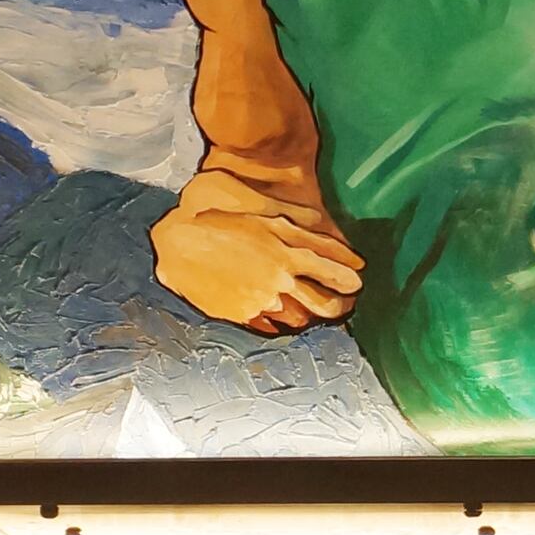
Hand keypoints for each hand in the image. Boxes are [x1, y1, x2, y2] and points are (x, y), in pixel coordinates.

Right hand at [152, 200, 365, 333]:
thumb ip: (296, 220)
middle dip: (340, 305)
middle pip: (323, 303)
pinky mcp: (242, 314)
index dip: (348, 278)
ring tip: (319, 314)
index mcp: (285, 251)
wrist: (177, 242)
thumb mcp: (261, 207)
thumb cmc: (216, 214)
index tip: (358, 281)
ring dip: (314, 317)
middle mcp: (277, 280)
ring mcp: (260, 301)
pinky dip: (284, 324)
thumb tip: (325, 227)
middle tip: (345, 303)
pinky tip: (286, 318)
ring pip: (301, 319)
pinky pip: (273, 327)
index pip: (330, 270)